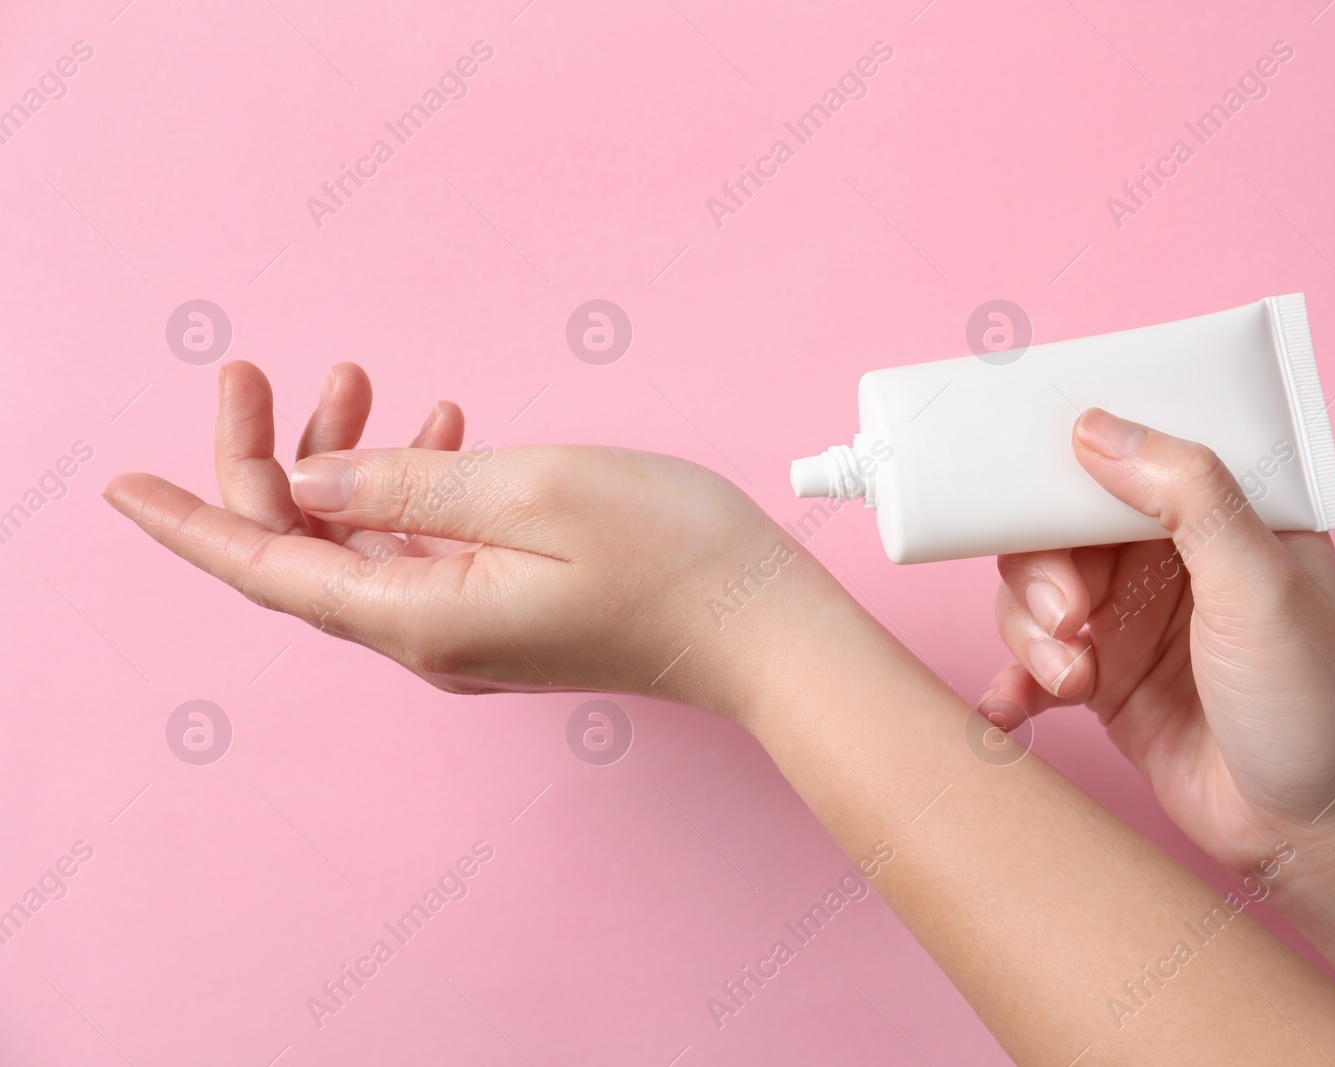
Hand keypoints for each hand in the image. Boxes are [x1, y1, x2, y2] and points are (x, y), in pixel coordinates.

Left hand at [103, 361, 813, 716]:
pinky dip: (404, 490)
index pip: (268, 570)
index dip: (191, 521)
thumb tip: (311, 487)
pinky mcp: (502, 615)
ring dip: (344, 466)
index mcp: (422, 617)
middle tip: (260, 373)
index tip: (122, 485)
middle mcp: (428, 637)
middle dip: (269, 462)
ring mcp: (465, 632)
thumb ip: (410, 487)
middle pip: (304, 554)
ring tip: (365, 382)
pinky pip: (417, 551)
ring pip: (359, 547)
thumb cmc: (671, 555)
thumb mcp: (534, 490)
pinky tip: (434, 433)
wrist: (761, 629)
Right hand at [980, 408, 1334, 872]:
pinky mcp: (1107, 686)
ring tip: (1070, 680)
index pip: (1124, 460)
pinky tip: (1006, 713)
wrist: (1320, 834)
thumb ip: (1188, 495)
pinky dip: (1012, 684)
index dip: (1067, 473)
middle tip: (1069, 620)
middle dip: (1042, 573)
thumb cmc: (1318, 703)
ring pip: (1034, 597)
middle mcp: (1169, 560)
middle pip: (1059, 530)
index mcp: (1220, 513)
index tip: (1029, 497)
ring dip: (1030, 635)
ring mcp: (1133, 623)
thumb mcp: (1259, 581)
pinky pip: (1032, 668)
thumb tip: (1098, 427)